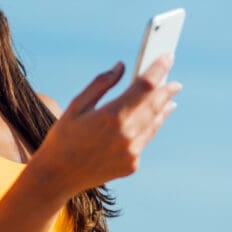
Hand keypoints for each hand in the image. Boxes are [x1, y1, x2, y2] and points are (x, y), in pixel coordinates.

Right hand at [33, 55, 180, 193]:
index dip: (158, 69)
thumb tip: (122, 66)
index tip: (168, 56)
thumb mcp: (77, 105)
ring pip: (154, 123)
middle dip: (166, 89)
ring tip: (170, 97)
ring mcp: (131, 152)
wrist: (57, 176)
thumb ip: (101, 84)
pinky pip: (145, 139)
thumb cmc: (63, 136)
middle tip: (174, 80)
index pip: (145, 86)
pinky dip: (152, 125)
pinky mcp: (132, 165)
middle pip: (155, 104)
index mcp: (111, 116)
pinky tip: (155, 118)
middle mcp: (126, 135)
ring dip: (163, 107)